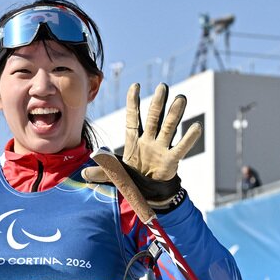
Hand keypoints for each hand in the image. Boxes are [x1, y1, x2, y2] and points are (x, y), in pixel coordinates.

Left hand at [82, 82, 198, 207]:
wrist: (149, 194)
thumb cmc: (132, 180)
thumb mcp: (115, 176)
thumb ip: (103, 172)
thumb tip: (83, 175)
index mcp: (134, 141)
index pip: (133, 118)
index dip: (133, 103)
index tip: (135, 86)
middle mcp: (149, 141)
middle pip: (154, 119)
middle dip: (158, 104)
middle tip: (163, 87)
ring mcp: (161, 149)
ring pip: (168, 128)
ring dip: (175, 114)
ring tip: (181, 99)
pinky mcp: (171, 161)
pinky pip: (181, 148)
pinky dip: (189, 139)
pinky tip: (196, 126)